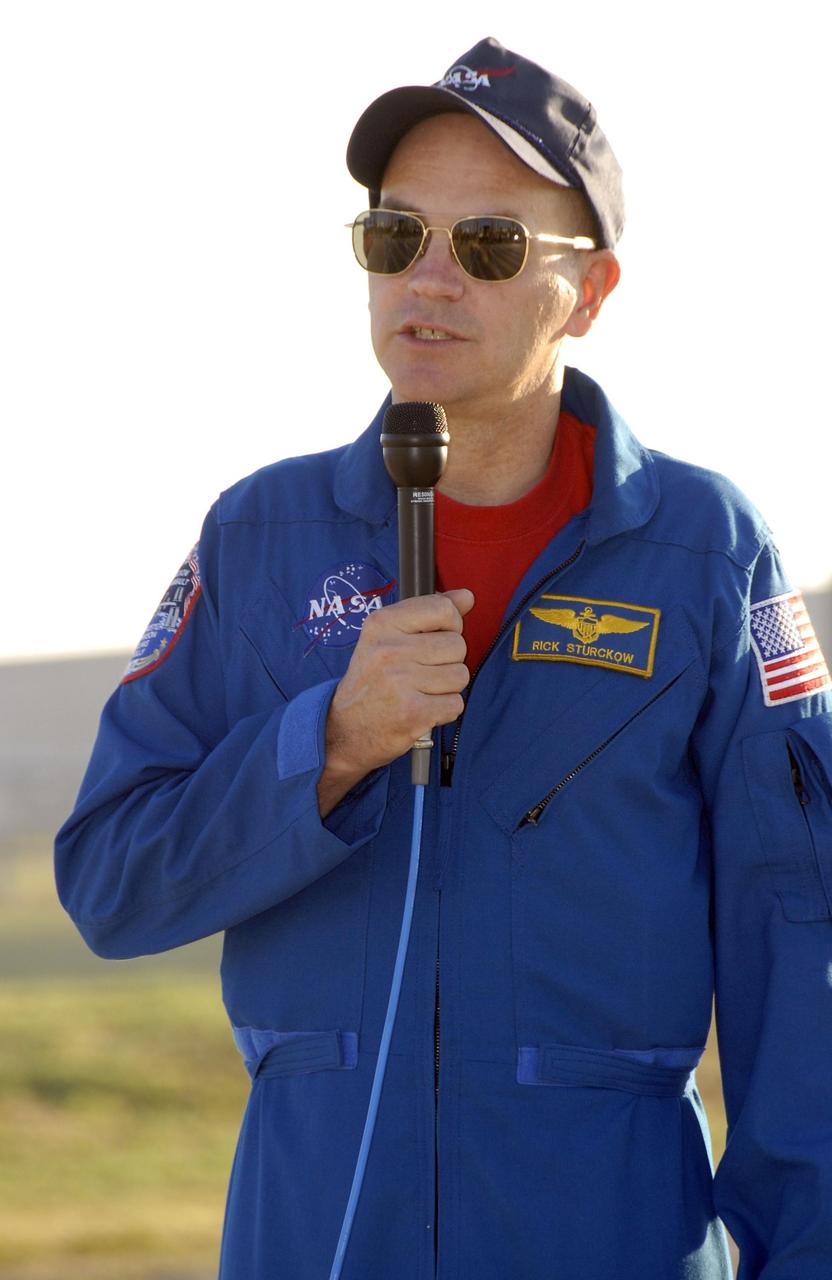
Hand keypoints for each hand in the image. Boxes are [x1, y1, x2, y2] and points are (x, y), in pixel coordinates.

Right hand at [317, 589, 473, 815]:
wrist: (344, 729)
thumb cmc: (372, 680)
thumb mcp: (389, 637)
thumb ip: (430, 612)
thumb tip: (467, 596)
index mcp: (382, 624)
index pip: (444, 609)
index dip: (451, 626)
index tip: (435, 639)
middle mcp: (389, 650)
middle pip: (457, 645)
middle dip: (448, 662)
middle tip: (421, 673)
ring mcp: (400, 682)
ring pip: (460, 676)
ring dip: (447, 688)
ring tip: (421, 691)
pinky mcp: (412, 713)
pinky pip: (455, 704)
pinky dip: (444, 710)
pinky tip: (422, 709)